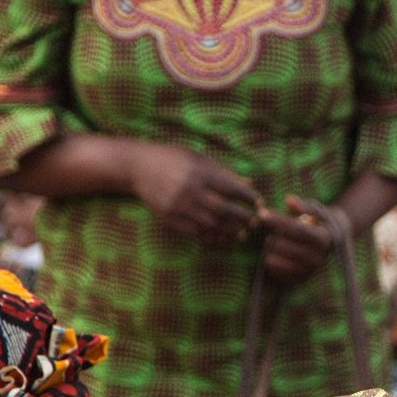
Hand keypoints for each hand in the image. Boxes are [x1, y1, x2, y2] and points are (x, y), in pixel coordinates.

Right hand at [129, 146, 262, 243]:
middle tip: (254, 222)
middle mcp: (191, 192)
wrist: (138, 167)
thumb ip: (224, 172)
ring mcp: (180, 208)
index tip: (259, 203)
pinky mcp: (170, 219)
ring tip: (241, 233)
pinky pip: (196, 233)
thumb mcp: (199, 158)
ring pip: (212, 225)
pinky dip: (212, 237)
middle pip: (224, 210)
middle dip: (243, 218)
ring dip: (230, 231)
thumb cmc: (173, 158)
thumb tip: (248, 184)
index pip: (232, 189)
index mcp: (200, 174)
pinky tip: (222, 238)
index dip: (249, 198)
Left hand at [258, 197, 341, 285]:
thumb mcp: (313, 211)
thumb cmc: (317, 222)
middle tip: (276, 231)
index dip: (278, 220)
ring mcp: (310, 270)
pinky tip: (275, 254)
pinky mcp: (301, 279)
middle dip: (275, 235)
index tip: (262, 213)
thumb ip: (301, 206)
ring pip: (277, 259)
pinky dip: (273, 263)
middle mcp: (317, 257)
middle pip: (284, 245)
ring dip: (272, 248)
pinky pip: (277, 273)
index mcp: (322, 238)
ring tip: (275, 242)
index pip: (296, 229)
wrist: (331, 241)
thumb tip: (289, 199)